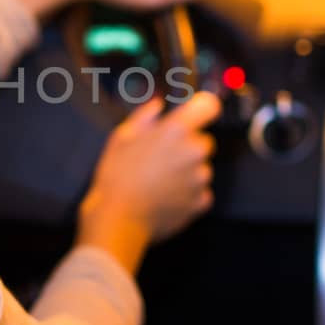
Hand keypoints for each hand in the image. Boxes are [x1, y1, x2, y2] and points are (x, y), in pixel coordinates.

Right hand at [75, 91, 221, 274]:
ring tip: (159, 181)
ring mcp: (199, 179)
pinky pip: (200, 192)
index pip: (209, 106)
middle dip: (187, 146)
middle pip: (204, 141)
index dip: (202, 109)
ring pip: (201, 168)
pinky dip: (188, 193)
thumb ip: (144, 117)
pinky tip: (165, 196)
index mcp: (175, 130)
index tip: (195, 115)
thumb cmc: (116, 175)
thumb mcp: (121, 137)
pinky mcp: (200, 202)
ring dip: (187, 171)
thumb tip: (157, 105)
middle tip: (161, 157)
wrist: (119, 218)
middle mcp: (194, 152)